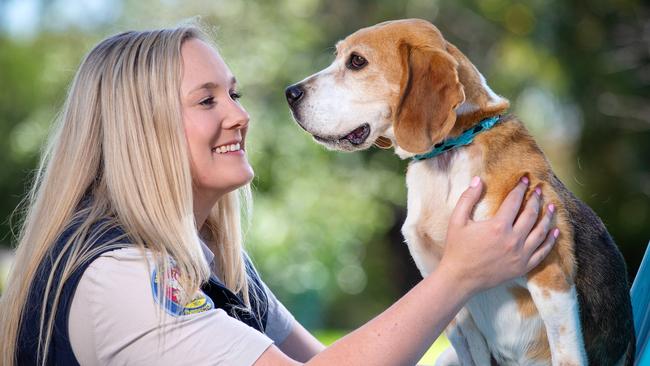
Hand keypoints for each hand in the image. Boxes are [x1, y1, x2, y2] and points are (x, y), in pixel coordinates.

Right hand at [438, 176, 557, 295]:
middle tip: (540, 189)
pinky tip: (554, 231)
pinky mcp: (522, 267)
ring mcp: (520, 254)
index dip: (520, 188)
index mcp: (497, 226)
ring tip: (551, 206)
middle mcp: (513, 240)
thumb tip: (478, 180)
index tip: (525, 179)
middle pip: (531, 214)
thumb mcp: (457, 220)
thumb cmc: (456, 248)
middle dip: (536, 199)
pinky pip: (542, 252)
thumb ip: (468, 198)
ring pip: (540, 232)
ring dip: (547, 217)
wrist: (460, 278)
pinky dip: (550, 241)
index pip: (514, 201)